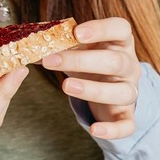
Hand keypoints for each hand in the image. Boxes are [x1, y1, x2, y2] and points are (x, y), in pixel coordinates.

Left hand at [42, 18, 140, 139]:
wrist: (105, 87)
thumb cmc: (89, 62)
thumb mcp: (76, 48)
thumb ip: (58, 43)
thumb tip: (28, 43)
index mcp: (119, 42)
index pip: (120, 29)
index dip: (101, 29)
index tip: (76, 33)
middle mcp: (129, 66)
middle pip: (115, 62)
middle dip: (82, 61)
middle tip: (52, 62)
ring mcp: (130, 91)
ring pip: (122, 92)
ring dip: (94, 90)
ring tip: (66, 87)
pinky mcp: (127, 115)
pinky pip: (127, 125)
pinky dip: (112, 130)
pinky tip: (94, 130)